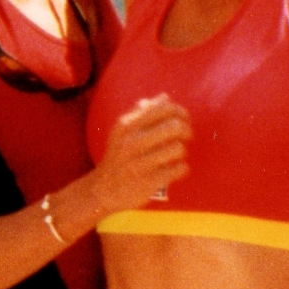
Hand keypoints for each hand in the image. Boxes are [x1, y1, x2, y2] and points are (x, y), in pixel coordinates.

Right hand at [82, 95, 190, 217]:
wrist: (102, 190)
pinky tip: (176, 170)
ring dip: (182, 152)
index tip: (182, 120)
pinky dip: (182, 169)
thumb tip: (165, 97)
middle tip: (185, 137)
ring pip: (178, 148)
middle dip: (186, 130)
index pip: (164, 109)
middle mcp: (132, 142)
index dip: (180, 112)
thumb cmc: (118, 158)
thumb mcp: (121, 132)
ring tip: (176, 156)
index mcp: (127, 126)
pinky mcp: (148, 182)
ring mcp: (140, 163)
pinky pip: (178, 169)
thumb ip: (141, 113)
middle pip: (175, 126)